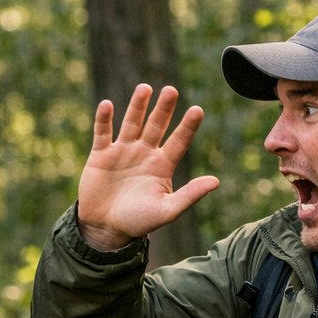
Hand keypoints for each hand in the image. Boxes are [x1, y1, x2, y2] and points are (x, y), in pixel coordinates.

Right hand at [76, 84, 219, 250]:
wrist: (105, 228)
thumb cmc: (137, 221)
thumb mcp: (166, 211)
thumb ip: (189, 195)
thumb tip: (216, 182)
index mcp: (163, 165)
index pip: (179, 141)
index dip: (188, 126)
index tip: (197, 110)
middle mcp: (145, 153)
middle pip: (156, 125)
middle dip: (164, 109)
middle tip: (172, 91)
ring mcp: (122, 151)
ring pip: (132, 123)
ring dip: (137, 106)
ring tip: (145, 88)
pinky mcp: (101, 154)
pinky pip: (103, 132)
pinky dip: (104, 119)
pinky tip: (107, 106)